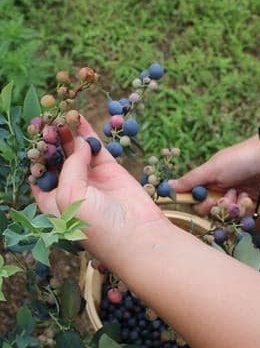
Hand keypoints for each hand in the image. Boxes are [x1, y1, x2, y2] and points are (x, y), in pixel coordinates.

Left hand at [32, 117, 166, 268]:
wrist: (137, 234)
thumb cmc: (97, 225)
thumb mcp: (70, 196)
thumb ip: (69, 166)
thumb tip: (78, 142)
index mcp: (52, 202)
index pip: (38, 174)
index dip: (35, 155)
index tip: (33, 135)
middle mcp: (69, 189)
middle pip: (55, 159)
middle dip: (51, 140)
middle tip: (47, 120)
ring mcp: (89, 178)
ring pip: (74, 150)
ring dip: (67, 133)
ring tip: (60, 113)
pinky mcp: (108, 170)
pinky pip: (95, 147)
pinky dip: (86, 132)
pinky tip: (78, 117)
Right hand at [170, 136, 259, 213]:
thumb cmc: (238, 160)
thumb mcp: (212, 169)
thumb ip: (190, 180)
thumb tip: (167, 186)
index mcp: (208, 180)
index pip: (196, 201)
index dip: (202, 205)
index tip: (209, 201)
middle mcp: (219, 189)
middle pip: (212, 211)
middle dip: (220, 206)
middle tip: (228, 197)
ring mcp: (234, 196)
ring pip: (227, 215)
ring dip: (234, 207)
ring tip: (241, 194)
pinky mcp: (249, 202)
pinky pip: (242, 216)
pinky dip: (245, 208)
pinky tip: (250, 198)